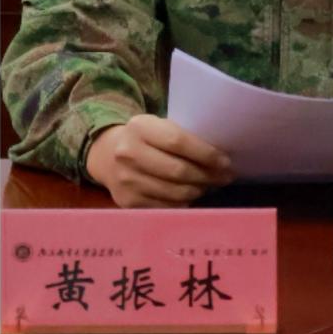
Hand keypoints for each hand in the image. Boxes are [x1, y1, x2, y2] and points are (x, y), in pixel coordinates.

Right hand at [85, 115, 233, 208]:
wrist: (107, 155)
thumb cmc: (146, 139)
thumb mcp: (159, 127)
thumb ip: (183, 137)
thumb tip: (220, 158)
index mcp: (141, 128)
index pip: (179, 142)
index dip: (206, 154)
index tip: (226, 162)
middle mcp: (128, 153)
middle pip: (178, 170)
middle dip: (207, 176)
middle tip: (225, 177)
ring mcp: (125, 180)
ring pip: (173, 191)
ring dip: (198, 190)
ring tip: (210, 186)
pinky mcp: (126, 201)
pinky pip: (164, 206)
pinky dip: (183, 202)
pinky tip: (192, 196)